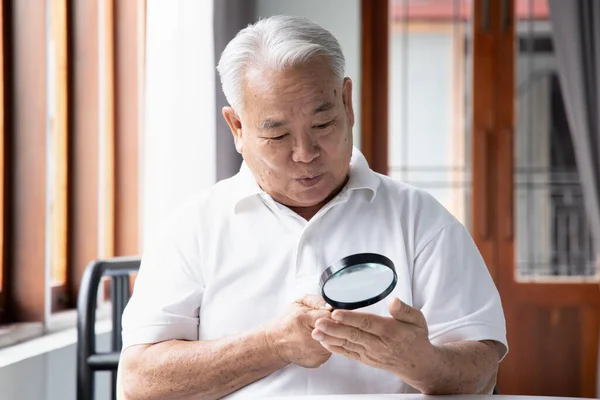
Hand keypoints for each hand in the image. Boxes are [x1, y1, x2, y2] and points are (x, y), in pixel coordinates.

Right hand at [265, 294, 332, 367]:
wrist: (277, 343)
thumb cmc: (287, 322)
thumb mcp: (298, 303)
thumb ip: (316, 301)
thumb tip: (331, 306)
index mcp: (305, 319)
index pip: (330, 316)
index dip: (333, 315)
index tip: (332, 314)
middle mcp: (312, 338)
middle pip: (336, 330)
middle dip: (334, 325)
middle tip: (328, 323)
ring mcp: (316, 352)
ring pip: (336, 341)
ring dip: (332, 335)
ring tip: (321, 331)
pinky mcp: (319, 360)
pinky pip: (331, 350)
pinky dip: (328, 345)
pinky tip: (318, 341)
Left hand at [312, 298, 435, 384]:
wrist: (417, 364)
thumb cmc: (416, 338)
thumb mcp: (418, 320)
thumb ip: (404, 310)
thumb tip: (393, 301)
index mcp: (390, 331)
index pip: (367, 323)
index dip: (350, 318)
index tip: (336, 312)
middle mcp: (378, 344)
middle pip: (353, 335)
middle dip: (334, 328)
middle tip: (318, 321)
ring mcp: (370, 353)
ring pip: (347, 344)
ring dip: (330, 338)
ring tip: (315, 331)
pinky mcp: (365, 359)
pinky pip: (348, 353)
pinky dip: (335, 348)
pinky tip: (323, 341)